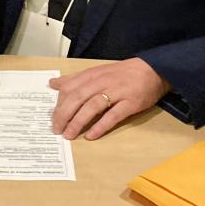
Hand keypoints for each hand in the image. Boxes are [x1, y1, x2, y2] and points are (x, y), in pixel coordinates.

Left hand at [50, 58, 168, 140]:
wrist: (153, 69)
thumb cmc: (123, 73)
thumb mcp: (97, 72)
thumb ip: (75, 79)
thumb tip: (53, 84)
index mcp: (93, 75)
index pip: (70, 88)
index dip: (59, 104)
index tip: (51, 118)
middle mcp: (102, 82)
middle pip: (78, 98)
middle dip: (64, 115)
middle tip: (56, 130)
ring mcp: (117, 92)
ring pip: (92, 106)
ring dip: (78, 122)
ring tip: (69, 134)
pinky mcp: (130, 103)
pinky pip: (113, 116)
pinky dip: (100, 126)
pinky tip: (91, 136)